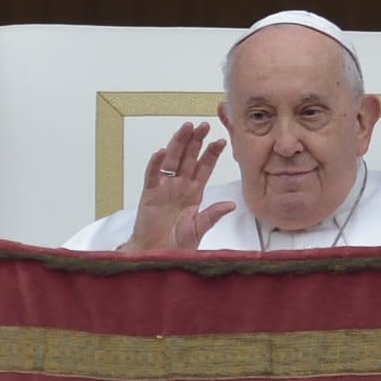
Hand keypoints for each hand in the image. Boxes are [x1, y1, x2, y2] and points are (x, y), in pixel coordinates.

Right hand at [120, 122, 235, 250]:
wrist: (158, 255)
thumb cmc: (178, 242)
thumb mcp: (199, 227)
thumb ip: (213, 215)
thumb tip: (231, 205)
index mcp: (194, 191)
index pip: (204, 167)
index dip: (212, 153)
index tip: (222, 140)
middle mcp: (180, 185)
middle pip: (188, 157)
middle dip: (196, 141)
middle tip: (204, 125)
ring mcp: (164, 188)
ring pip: (172, 160)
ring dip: (178, 143)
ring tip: (186, 128)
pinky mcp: (149, 194)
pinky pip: (152, 175)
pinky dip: (156, 163)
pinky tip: (161, 151)